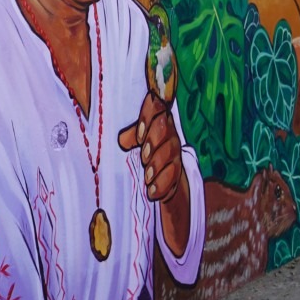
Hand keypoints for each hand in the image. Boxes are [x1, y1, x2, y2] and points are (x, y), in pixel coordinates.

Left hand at [117, 92, 187, 207]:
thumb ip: (129, 137)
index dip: (149, 116)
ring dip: (158, 164)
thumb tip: (122, 141)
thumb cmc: (141, 150)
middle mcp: (167, 132)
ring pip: (172, 153)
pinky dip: (163, 185)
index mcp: (155, 118)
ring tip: (148, 176)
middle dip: (155, 141)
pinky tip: (152, 192)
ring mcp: (174, 152)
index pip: (156, 106)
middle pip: (165, 130)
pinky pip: (174, 177)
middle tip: (144, 156)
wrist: (157, 177)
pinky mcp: (176, 172)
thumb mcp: (132, 141)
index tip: (139, 135)